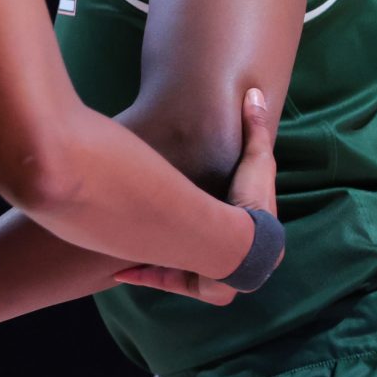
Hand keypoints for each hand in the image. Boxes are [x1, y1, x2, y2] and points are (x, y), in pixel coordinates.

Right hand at [112, 87, 279, 304]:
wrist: (243, 243)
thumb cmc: (249, 203)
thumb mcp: (255, 160)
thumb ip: (253, 129)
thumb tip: (255, 93)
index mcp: (254, 233)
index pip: (238, 227)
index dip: (222, 215)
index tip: (204, 207)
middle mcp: (234, 257)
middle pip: (210, 253)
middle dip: (192, 247)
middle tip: (169, 229)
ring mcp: (213, 275)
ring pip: (183, 269)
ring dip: (162, 261)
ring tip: (137, 247)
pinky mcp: (191, 283)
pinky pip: (162, 279)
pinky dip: (143, 274)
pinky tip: (121, 271)